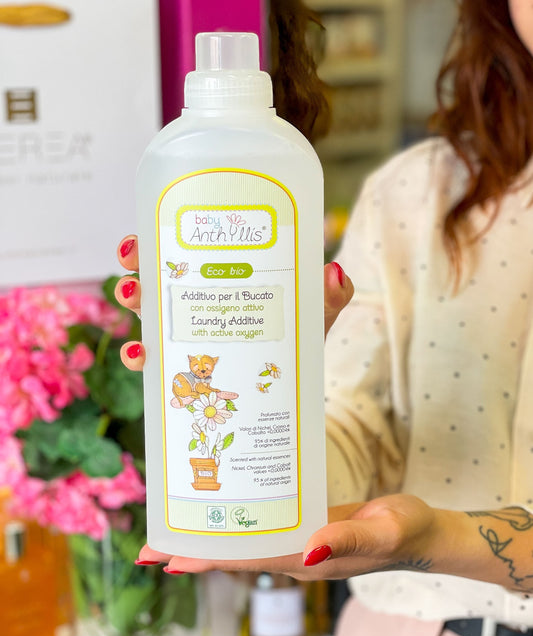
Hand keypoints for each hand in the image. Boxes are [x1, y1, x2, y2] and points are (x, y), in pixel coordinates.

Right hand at [115, 235, 354, 371]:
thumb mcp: (316, 311)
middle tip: (134, 259)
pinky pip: (155, 361)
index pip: (188, 247)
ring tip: (134, 299)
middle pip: (158, 272)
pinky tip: (141, 355)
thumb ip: (331, 294)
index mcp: (225, 274)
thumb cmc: (301, 334)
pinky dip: (141, 357)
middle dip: (137, 262)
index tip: (146, 231)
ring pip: (148, 311)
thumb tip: (334, 272)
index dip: (160, 234)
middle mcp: (201, 299)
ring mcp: (190, 333)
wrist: (300, 384)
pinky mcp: (187, 368)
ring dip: (132, 302)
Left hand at [136, 494, 442, 579]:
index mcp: (310, 561)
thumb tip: (307, 549)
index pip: (248, 559)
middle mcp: (299, 556)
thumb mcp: (383, 532)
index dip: (206, 557)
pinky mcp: (309, 528)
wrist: (424, 533)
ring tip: (173, 528)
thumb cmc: (408, 532)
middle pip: (237, 555)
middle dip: (194, 551)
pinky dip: (241, 521)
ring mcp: (303, 544)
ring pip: (248, 542)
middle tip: (149, 548)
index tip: (166, 558)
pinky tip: (226, 510)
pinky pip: (266, 527)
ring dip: (212, 537)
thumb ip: (347, 540)